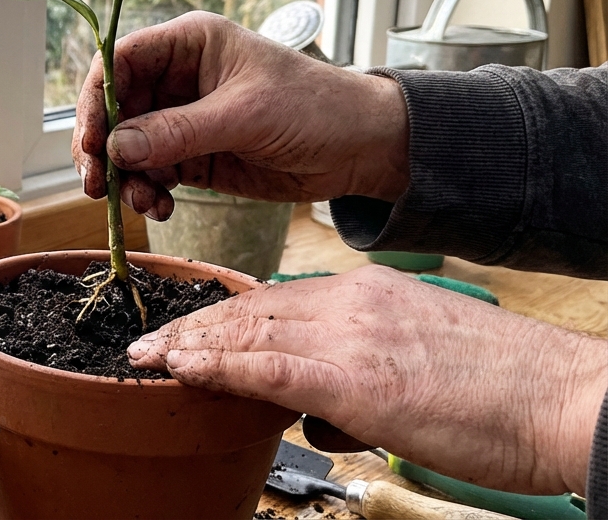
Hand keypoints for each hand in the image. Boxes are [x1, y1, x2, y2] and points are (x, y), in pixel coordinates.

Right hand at [73, 11, 410, 218]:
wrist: (362, 148)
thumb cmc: (316, 108)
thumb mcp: (246, 115)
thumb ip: (178, 130)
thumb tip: (116, 146)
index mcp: (189, 43)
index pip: (120, 59)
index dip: (95, 97)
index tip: (90, 139)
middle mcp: (177, 78)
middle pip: (113, 108)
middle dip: (101, 147)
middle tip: (97, 185)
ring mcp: (180, 118)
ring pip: (125, 146)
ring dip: (125, 178)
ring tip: (144, 203)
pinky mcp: (191, 155)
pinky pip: (149, 173)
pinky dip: (146, 192)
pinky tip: (162, 206)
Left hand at [126, 266, 607, 495]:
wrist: (564, 401)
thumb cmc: (504, 397)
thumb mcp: (418, 375)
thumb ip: (357, 387)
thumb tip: (315, 419)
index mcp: (369, 294)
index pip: (275, 300)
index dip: (223, 317)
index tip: (188, 330)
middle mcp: (353, 302)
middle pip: (252, 310)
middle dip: (195, 327)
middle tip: (151, 342)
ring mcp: (352, 336)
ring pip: (249, 331)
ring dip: (191, 345)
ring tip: (149, 356)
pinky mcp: (358, 378)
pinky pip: (267, 365)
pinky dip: (217, 365)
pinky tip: (182, 367)